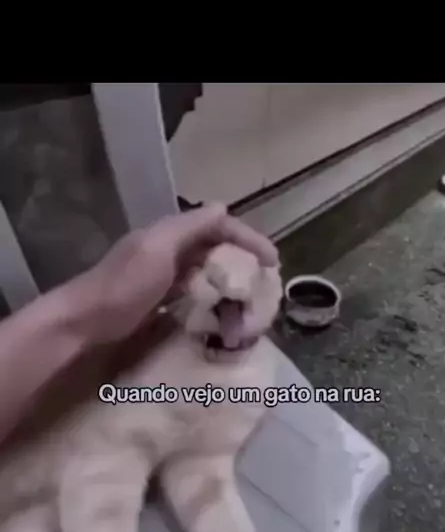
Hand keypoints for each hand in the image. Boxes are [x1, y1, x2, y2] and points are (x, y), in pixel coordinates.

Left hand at [73, 203, 278, 344]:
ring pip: (210, 279)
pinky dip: (213, 307)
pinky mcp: (159, 305)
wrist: (84, 324)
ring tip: (245, 315)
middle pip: (218, 254)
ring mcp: (165, 280)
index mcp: (172, 235)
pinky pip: (197, 300)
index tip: (272, 263)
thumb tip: (223, 207)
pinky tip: (221, 322)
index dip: (248, 240)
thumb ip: (189, 227)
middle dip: (243, 270)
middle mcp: (171, 253)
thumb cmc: (122, 286)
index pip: (220, 227)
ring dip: (231, 293)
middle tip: (262, 294)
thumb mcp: (158, 249)